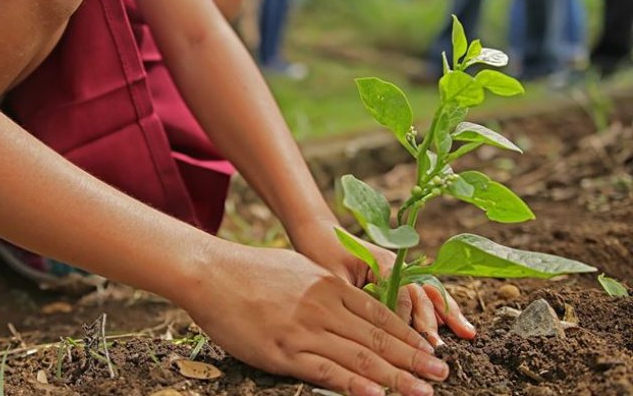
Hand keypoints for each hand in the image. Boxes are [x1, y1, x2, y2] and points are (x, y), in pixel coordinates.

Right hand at [182, 244, 448, 395]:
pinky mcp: (283, 352)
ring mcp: (305, 331)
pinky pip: (326, 372)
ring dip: (396, 377)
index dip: (408, 335)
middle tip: (441, 373)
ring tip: (423, 390)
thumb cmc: (251, 270)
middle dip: (414, 358)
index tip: (430, 349)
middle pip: (378, 339)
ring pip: (360, 358)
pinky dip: (354, 386)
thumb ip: (326, 288)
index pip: (380, 315)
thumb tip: (347, 301)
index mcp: (329, 287)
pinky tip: (377, 395)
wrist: (211, 273)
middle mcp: (324, 308)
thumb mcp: (298, 269)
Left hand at [286, 218, 475, 345]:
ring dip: (447, 313)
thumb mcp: (333, 278)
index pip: (401, 294)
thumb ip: (354, 298)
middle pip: (420, 294)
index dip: (405, 319)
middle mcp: (397, 265)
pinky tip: (455, 324)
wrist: (319, 233)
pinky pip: (423, 293)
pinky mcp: (398, 278)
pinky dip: (439, 308)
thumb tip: (369, 328)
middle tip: (438, 347)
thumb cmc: (321, 253)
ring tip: (467, 333)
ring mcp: (400, 270)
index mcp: (382, 262)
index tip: (410, 342)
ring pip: (429, 293)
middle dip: (431, 321)